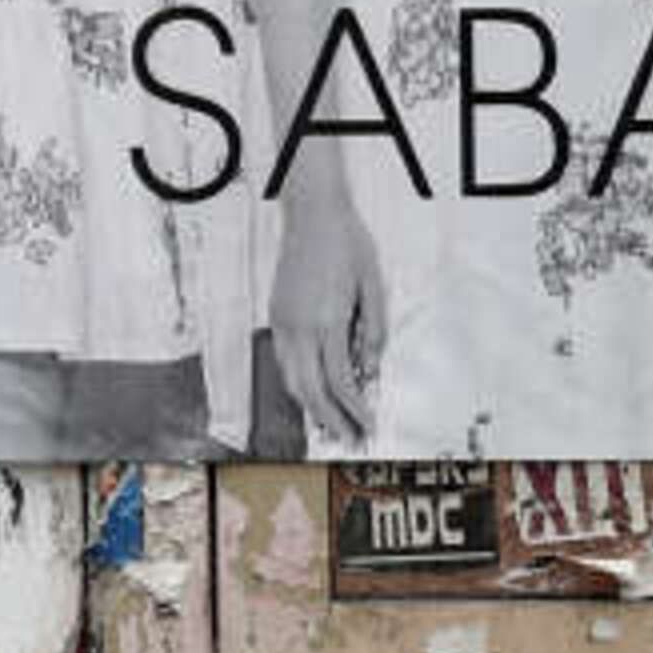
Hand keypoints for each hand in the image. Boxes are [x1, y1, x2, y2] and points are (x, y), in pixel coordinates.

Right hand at [269, 151, 384, 442]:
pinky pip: (284, 359)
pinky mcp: (277, 313)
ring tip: (330, 423)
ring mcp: (283, 319)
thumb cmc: (346, 242)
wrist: (313, 212)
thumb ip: (373, 332)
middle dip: (329, 419)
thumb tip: (370, 368)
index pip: (339, 381)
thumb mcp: (374, 287)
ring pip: (290, 377)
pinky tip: (313, 389)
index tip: (369, 426)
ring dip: (310, 405)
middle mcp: (298, 325)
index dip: (355, 409)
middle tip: (348, 439)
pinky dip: (298, 381)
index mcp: (326, 320)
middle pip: (308, 388)